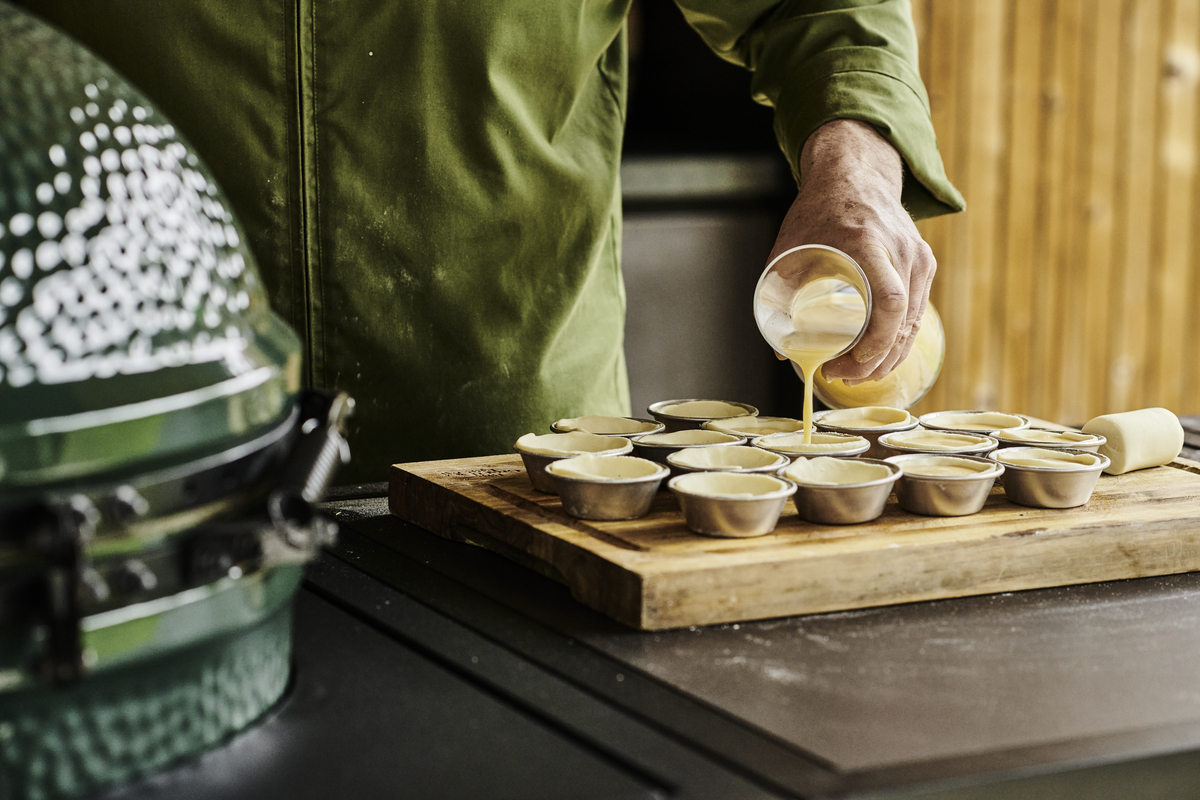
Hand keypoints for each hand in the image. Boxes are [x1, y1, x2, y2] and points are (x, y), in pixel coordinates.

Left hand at [767, 119, 936, 384]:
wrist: (855, 173)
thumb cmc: (820, 208)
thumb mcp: (790, 246)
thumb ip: (782, 294)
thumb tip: (782, 350)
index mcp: (868, 242)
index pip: (888, 302)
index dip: (875, 343)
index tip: (848, 364)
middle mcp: (901, 250)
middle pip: (902, 322)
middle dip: (874, 361)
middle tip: (841, 377)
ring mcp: (918, 257)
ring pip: (912, 323)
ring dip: (887, 356)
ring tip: (855, 374)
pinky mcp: (924, 263)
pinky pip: (915, 311)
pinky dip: (897, 338)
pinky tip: (877, 355)